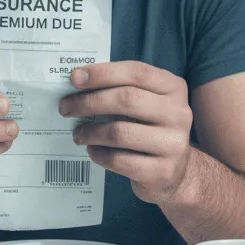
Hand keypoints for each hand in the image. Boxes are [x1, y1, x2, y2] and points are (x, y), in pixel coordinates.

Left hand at [60, 61, 193, 204]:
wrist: (176, 171)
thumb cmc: (151, 129)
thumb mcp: (148, 103)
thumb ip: (122, 90)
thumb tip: (79, 84)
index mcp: (174, 88)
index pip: (137, 72)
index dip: (103, 73)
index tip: (74, 78)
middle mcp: (179, 113)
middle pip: (127, 99)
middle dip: (89, 102)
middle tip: (66, 107)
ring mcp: (173, 143)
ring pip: (120, 131)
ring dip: (91, 131)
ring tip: (78, 134)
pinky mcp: (162, 171)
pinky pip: (119, 160)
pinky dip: (99, 154)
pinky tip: (93, 150)